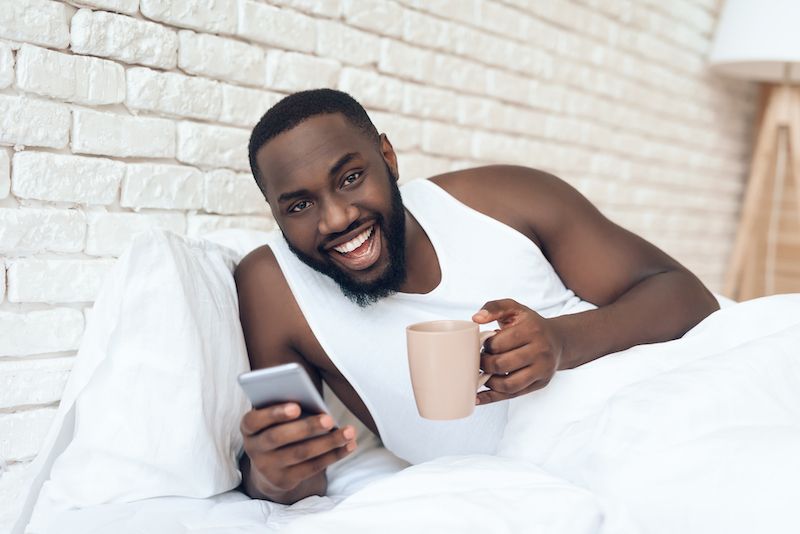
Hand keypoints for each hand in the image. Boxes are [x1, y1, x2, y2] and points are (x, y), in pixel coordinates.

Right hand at [240, 403, 356, 495]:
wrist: (268, 466)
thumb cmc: (277, 427)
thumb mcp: (274, 416)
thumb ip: (286, 406)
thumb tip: (314, 402)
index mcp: (249, 427)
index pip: (254, 420)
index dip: (274, 414)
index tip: (296, 407)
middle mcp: (254, 448)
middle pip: (279, 438)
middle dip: (306, 428)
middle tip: (329, 419)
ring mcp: (268, 467)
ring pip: (300, 453)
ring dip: (328, 442)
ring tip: (349, 431)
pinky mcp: (284, 481)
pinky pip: (312, 467)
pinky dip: (333, 455)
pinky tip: (349, 445)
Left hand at [471, 298, 563, 404]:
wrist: (557, 340)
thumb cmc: (530, 324)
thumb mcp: (514, 308)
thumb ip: (494, 307)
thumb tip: (476, 318)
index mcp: (532, 330)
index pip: (498, 343)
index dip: (484, 346)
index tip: (482, 344)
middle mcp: (540, 350)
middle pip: (502, 364)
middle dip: (484, 364)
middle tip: (479, 360)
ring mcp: (543, 369)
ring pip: (508, 384)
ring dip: (489, 382)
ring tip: (482, 374)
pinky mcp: (541, 383)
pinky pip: (514, 395)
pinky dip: (492, 397)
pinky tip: (477, 397)